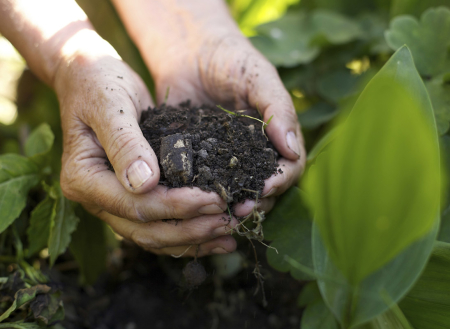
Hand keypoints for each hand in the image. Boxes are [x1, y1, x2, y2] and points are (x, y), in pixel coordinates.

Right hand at [54, 30, 237, 256]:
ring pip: (153, 235)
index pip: (134, 204)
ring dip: (192, 239)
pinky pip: (158, 224)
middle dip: (190, 229)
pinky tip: (215, 234)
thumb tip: (145, 183)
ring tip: (229, 235)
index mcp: (83, 178)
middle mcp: (95, 198)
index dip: (176, 206)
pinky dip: (186, 232)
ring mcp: (112, 202)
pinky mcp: (131, 197)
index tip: (214, 199)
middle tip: (229, 222)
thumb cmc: (99, 83)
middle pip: (145, 229)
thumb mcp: (111, 105)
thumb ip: (125, 143)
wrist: (91, 78)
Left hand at [113, 0, 306, 217]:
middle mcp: (254, 153)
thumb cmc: (231, 58)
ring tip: (219, 213)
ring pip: (236, 191)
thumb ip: (277, 109)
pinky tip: (194, 202)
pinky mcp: (199, 159)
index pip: (290, 168)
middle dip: (256, 201)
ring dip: (231, 205)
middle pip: (265, 187)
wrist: (189, 51)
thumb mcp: (258, 77)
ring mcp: (226, 159)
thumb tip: (292, 150)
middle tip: (239, 209)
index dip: (281, 181)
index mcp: (276, 137)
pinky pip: (204, 182)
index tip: (264, 188)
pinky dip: (202, 194)